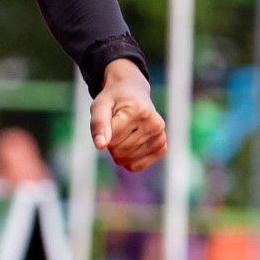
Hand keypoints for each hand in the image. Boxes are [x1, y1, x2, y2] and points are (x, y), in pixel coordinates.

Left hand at [89, 58, 165, 172]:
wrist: (133, 93)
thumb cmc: (114, 100)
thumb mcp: (100, 105)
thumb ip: (98, 123)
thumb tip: (100, 146)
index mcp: (139, 110)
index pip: (111, 138)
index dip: (103, 132)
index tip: (110, 118)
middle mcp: (154, 124)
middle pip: (118, 151)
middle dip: (110, 142)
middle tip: (115, 126)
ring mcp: (160, 137)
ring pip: (125, 160)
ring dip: (117, 150)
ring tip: (123, 132)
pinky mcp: (161, 148)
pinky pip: (135, 166)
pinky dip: (127, 159)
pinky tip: (130, 143)